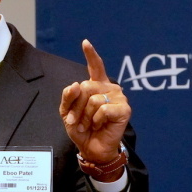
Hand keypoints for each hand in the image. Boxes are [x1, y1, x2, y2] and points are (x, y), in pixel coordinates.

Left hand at [60, 40, 130, 166]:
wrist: (91, 148)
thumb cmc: (81, 129)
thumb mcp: (67, 111)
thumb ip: (68, 96)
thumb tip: (76, 84)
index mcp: (96, 86)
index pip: (95, 67)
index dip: (91, 54)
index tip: (85, 43)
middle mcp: (109, 88)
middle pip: (86, 87)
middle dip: (77, 106)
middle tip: (76, 121)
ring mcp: (118, 97)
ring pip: (94, 99)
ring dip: (85, 116)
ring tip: (87, 125)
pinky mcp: (124, 109)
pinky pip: (103, 109)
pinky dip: (97, 120)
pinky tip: (99, 125)